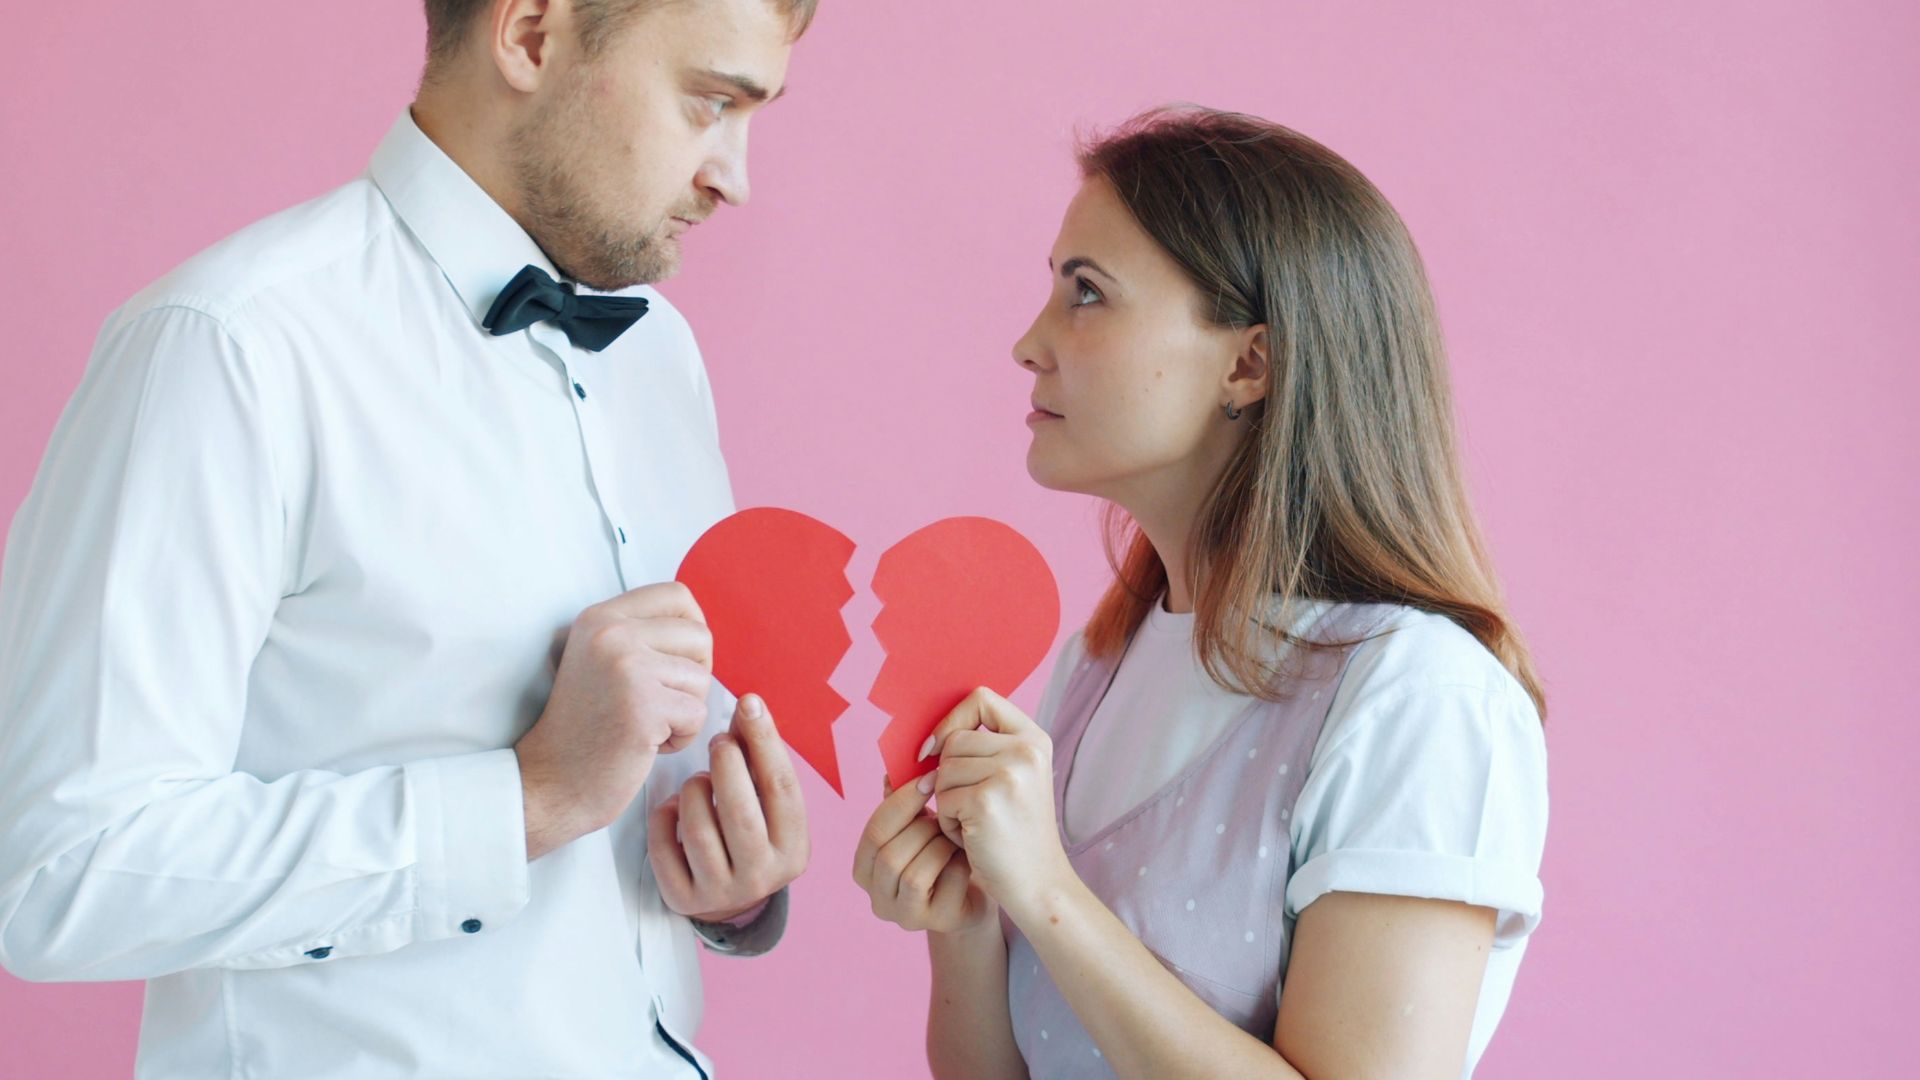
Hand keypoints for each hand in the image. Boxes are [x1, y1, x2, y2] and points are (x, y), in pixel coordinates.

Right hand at [516, 582, 713, 859]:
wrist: (550, 781)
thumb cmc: (587, 727)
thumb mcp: (602, 660)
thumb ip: (641, 634)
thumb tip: (702, 626)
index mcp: (601, 617)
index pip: (676, 595)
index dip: (692, 626)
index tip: (679, 660)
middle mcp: (611, 633)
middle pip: (700, 637)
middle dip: (694, 675)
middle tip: (661, 702)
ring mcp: (627, 667)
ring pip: (702, 679)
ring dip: (685, 711)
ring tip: (646, 725)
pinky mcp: (644, 706)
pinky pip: (698, 715)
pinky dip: (681, 738)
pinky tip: (646, 745)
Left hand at [648, 694, 810, 921]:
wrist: (730, 897)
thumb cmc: (751, 835)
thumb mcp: (766, 804)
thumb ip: (759, 760)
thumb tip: (748, 707)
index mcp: (793, 850)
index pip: (782, 789)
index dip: (766, 742)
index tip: (750, 703)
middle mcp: (761, 876)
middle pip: (741, 813)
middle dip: (726, 765)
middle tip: (718, 741)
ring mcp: (721, 892)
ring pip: (699, 831)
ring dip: (694, 791)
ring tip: (698, 780)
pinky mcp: (684, 899)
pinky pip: (665, 849)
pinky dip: (664, 818)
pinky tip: (673, 807)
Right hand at [853, 774, 994, 933]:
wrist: (978, 889)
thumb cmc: (944, 853)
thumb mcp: (921, 826)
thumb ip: (903, 802)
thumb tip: (892, 771)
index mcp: (865, 868)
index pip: (873, 832)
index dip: (900, 802)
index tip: (928, 778)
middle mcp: (877, 897)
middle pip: (888, 855)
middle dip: (922, 828)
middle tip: (947, 813)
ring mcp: (904, 915)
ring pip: (912, 875)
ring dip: (939, 847)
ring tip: (955, 836)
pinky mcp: (935, 922)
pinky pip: (943, 887)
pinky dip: (957, 865)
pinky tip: (967, 857)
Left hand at [922, 688, 1072, 920]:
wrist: (1038, 884)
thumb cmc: (1015, 834)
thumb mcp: (1009, 780)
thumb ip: (979, 751)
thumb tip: (921, 742)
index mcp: (1034, 738)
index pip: (981, 699)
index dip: (952, 719)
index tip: (938, 747)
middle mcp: (1026, 750)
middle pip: (953, 740)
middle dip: (949, 778)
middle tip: (975, 808)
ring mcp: (1009, 773)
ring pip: (942, 771)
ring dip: (947, 802)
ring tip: (977, 824)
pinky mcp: (987, 800)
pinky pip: (941, 800)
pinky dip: (948, 823)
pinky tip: (973, 838)